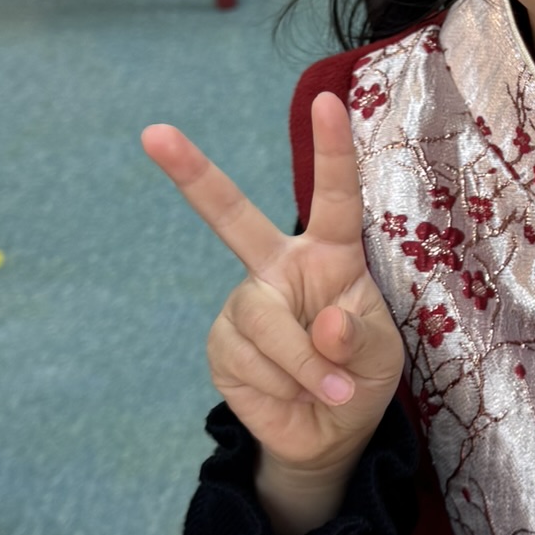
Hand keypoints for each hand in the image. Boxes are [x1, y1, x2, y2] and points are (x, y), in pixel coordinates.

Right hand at [142, 92, 405, 534]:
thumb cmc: (361, 375)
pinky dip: (284, 388)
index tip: (328, 101)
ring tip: (330, 389)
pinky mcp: (222, 345)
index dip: (332, 150)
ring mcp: (244, 304)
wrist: (328, 433)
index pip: (334, 197)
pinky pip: (252, 363)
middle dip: (192, 174)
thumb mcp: (381, 357)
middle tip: (153, 132)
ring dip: (305, 366)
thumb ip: (360, 339)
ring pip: (266, 323)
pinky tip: (292, 395)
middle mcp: (279, 267)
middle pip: (231, 217)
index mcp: (330, 254)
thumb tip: (326, 327)